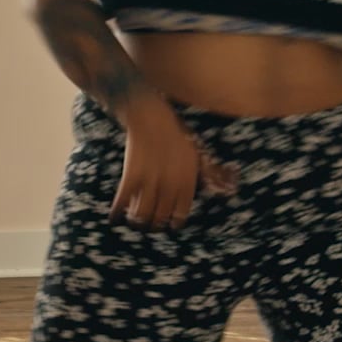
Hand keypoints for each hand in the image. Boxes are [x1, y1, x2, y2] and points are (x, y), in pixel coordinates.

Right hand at [112, 99, 230, 231]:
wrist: (151, 116)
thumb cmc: (176, 132)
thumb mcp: (199, 152)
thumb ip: (210, 172)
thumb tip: (227, 188)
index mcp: (187, 180)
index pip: (181, 212)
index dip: (174, 222)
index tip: (169, 225)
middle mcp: (169, 183)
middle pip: (160, 215)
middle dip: (155, 224)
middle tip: (151, 226)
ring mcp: (150, 180)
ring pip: (142, 212)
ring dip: (138, 221)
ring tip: (135, 221)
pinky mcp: (131, 174)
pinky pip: (123, 199)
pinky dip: (117, 210)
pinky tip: (114, 216)